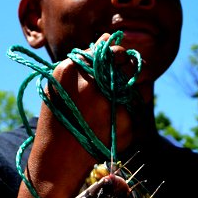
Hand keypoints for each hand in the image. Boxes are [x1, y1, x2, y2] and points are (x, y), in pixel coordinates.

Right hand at [26, 37, 139, 197]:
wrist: (58, 159)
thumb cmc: (59, 117)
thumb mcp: (61, 84)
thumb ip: (84, 61)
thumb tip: (107, 38)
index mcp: (70, 70)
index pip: (109, 49)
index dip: (116, 55)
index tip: (116, 62)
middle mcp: (90, 85)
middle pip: (127, 62)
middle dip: (128, 67)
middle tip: (122, 78)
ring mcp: (108, 106)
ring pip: (138, 85)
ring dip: (134, 88)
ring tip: (118, 100)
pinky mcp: (123, 125)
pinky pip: (137, 108)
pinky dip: (130, 111)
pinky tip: (113, 121)